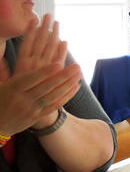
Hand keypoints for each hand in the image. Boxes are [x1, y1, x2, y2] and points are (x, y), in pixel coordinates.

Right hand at [0, 13, 80, 133]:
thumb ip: (4, 70)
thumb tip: (3, 56)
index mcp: (12, 89)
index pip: (30, 80)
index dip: (44, 72)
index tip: (58, 63)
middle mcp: (23, 100)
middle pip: (46, 87)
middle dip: (63, 77)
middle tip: (76, 66)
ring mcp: (31, 109)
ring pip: (53, 96)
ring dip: (68, 85)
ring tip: (79, 74)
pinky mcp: (38, 116)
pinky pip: (54, 106)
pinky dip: (66, 97)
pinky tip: (76, 86)